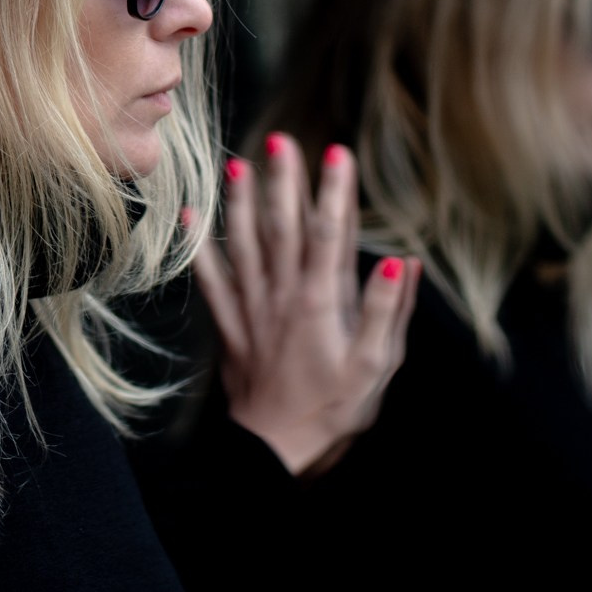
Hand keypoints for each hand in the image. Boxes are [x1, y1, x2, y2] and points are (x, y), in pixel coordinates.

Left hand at [193, 133, 419, 476]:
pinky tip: (188, 217)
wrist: (275, 451)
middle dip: (283, 182)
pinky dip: (198, 248)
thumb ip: (387, 312)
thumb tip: (403, 263)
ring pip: (244, 245)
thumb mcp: (376, 368)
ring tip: (237, 164)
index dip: (334, 193)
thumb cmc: (334, 410)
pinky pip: (210, 282)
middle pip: (282, 228)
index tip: (337, 153)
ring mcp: (252, 309)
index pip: (330, 235)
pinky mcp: (230, 326)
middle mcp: (283, 297)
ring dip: (240, 203)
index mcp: (322, 303)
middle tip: (279, 140)